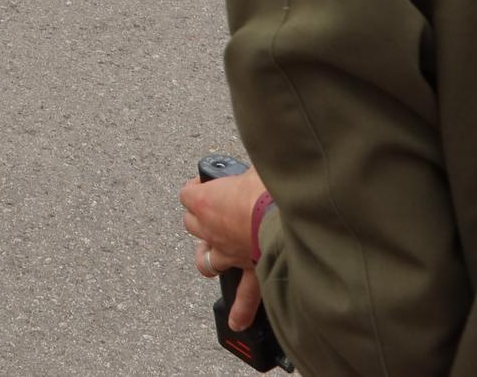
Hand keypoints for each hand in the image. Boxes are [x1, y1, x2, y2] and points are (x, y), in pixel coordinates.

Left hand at [179, 169, 269, 328]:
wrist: (289, 218)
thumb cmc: (270, 186)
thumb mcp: (257, 164)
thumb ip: (254, 164)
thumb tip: (265, 155)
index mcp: (206, 201)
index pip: (187, 194)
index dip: (196, 187)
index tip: (207, 184)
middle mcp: (212, 230)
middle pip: (191, 224)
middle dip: (199, 218)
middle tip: (213, 211)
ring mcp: (229, 254)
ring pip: (207, 261)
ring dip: (208, 258)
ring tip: (213, 257)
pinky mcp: (251, 271)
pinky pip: (243, 295)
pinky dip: (240, 309)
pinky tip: (237, 321)